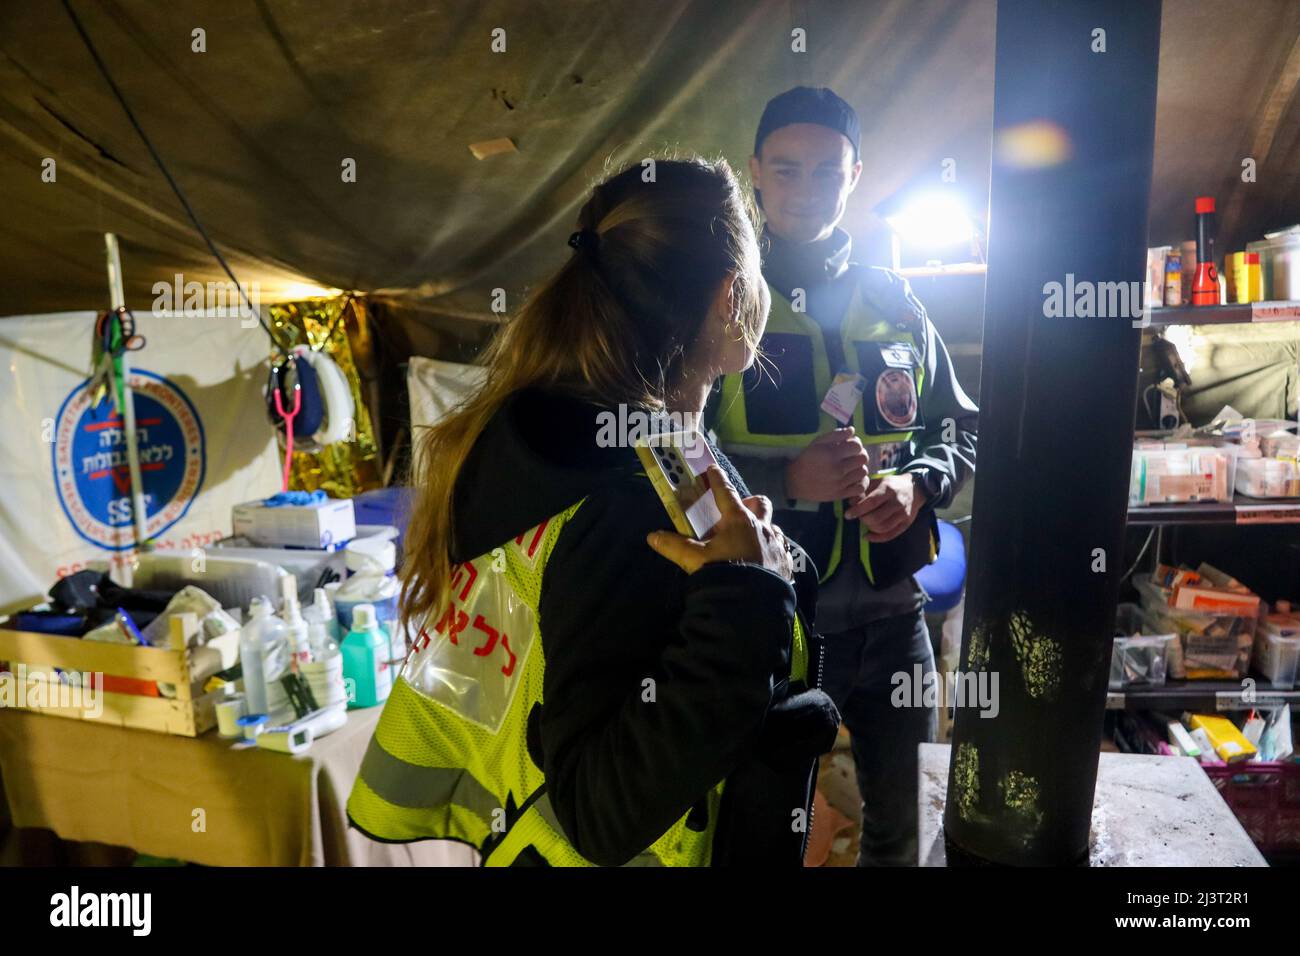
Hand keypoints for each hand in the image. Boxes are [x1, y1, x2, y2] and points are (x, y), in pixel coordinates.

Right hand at [647, 465, 792, 580]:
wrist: (752, 605)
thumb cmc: (723, 574)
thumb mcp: (694, 560)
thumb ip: (674, 546)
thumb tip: (653, 536)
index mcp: (738, 520)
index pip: (726, 493)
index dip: (718, 480)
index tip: (713, 469)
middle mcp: (761, 527)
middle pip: (761, 504)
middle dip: (751, 502)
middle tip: (740, 510)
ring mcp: (776, 545)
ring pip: (773, 526)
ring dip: (763, 527)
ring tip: (751, 539)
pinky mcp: (785, 563)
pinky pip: (782, 549)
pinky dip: (773, 549)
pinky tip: (766, 559)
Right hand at [784, 428, 870, 501]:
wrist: (795, 481)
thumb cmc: (807, 459)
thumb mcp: (817, 442)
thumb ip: (835, 434)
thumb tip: (852, 430)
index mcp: (831, 455)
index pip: (857, 446)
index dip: (856, 443)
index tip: (850, 445)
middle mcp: (836, 470)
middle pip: (863, 459)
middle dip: (860, 454)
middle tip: (852, 455)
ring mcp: (839, 484)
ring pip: (863, 472)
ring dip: (859, 467)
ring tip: (851, 467)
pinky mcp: (840, 495)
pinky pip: (860, 488)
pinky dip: (860, 482)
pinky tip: (852, 478)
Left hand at [844, 474, 926, 541]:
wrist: (915, 488)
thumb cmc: (892, 484)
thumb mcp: (878, 481)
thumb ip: (864, 490)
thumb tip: (851, 502)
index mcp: (888, 489)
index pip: (871, 502)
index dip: (858, 510)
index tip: (848, 514)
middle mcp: (897, 502)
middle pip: (876, 518)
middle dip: (863, 519)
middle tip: (858, 517)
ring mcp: (903, 514)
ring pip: (882, 528)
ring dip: (869, 528)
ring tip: (865, 522)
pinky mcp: (906, 523)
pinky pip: (891, 535)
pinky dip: (877, 538)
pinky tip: (867, 536)